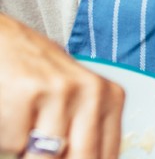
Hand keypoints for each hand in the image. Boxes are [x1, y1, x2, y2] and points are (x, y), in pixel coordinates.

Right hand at [0, 14, 124, 158]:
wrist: (6, 42)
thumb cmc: (41, 77)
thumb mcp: (76, 99)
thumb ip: (86, 133)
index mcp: (111, 98)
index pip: (107, 155)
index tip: (72, 158)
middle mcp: (92, 91)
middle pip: (83, 157)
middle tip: (47, 153)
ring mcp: (60, 90)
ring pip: (46, 157)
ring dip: (29, 154)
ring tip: (28, 134)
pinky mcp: (27, 92)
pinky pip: (15, 143)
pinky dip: (8, 141)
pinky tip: (11, 117)